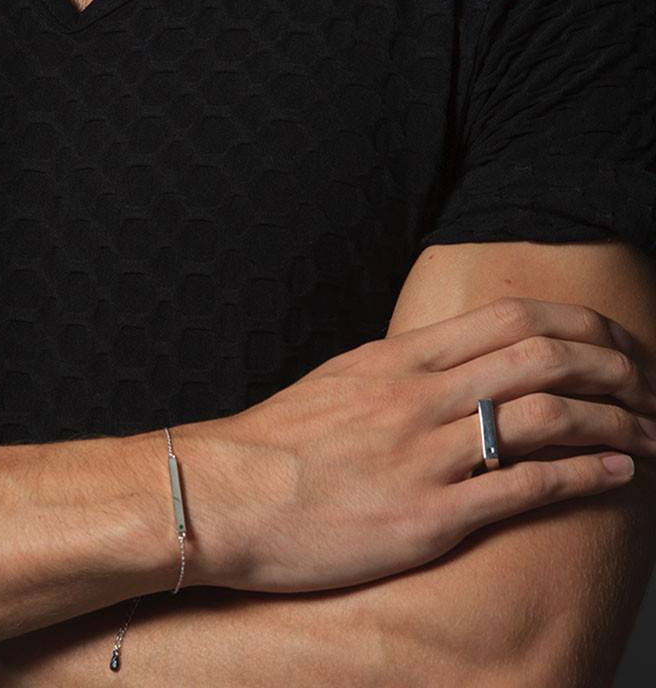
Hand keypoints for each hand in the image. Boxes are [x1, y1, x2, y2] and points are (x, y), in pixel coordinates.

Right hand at [182, 296, 655, 593]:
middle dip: (611, 365)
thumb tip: (437, 368)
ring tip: (652, 430)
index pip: (508, 319)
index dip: (576, 324)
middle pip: (540, 356)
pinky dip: (584, 474)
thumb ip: (393, 373)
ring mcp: (424, 454)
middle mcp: (417, 395)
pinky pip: (523, 486)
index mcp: (396, 360)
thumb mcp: (335, 385)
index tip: (609, 338)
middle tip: (646, 382)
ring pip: (545, 415)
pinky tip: (619, 473)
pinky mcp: (427, 516)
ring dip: (614, 419)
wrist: (223, 497)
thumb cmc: (274, 445)